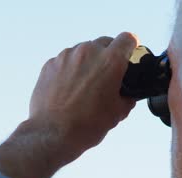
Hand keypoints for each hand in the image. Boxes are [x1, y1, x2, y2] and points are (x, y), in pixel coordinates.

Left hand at [29, 32, 138, 155]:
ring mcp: (66, 56)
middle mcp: (88, 52)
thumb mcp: (118, 113)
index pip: (127, 39)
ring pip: (83, 51)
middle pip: (104, 43)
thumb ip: (127, 97)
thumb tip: (127, 95)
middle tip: (107, 76)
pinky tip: (69, 89)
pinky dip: (70, 70)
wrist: (53, 133)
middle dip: (108, 56)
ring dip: (87, 63)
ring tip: (85, 86)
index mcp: (110, 61)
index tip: (129, 54)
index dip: (131, 47)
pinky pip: (65, 61)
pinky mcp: (50, 64)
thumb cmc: (85, 125)